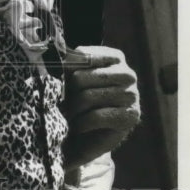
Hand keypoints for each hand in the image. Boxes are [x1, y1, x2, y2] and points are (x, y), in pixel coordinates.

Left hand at [61, 45, 139, 169]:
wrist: (86, 138)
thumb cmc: (78, 101)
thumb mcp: (71, 78)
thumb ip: (68, 63)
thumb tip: (57, 51)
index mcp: (114, 58)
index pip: (80, 56)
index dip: (64, 71)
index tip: (59, 82)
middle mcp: (127, 74)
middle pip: (81, 77)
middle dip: (67, 93)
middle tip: (62, 103)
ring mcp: (132, 95)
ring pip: (88, 97)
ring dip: (73, 110)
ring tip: (69, 115)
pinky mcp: (130, 117)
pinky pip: (96, 116)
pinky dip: (81, 123)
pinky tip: (78, 126)